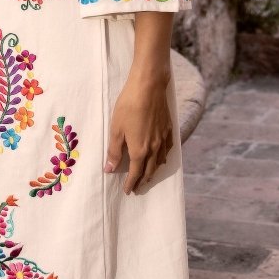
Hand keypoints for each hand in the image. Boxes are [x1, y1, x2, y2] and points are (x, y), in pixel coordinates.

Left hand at [104, 70, 172, 194]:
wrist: (149, 87)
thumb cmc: (128, 106)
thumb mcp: (116, 129)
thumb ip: (114, 151)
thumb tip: (110, 169)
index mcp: (139, 150)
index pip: (135, 173)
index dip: (131, 183)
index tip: (127, 191)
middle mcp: (154, 148)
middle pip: (149, 170)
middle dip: (143, 181)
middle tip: (138, 188)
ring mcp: (163, 139)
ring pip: (160, 161)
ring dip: (154, 171)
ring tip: (148, 176)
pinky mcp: (168, 129)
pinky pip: (168, 149)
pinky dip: (163, 157)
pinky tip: (161, 157)